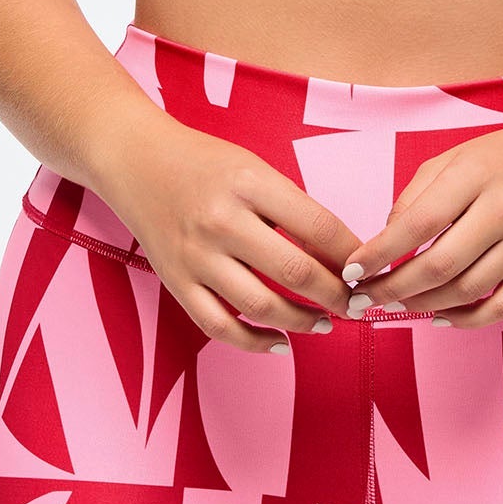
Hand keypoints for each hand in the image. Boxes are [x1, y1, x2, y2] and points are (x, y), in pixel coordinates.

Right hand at [95, 120, 362, 353]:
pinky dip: (254, 342)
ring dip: (302, 322)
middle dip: (336, 295)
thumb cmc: (204, 163)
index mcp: (249, 183)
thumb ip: (291, 208)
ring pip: (261, 306)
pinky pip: (219, 326)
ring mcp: (196, 256)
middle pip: (295, 271)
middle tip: (356, 304)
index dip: (351, 255)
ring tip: (325, 323)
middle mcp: (222, 221)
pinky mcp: (176, 282)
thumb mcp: (254, 169)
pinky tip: (280, 343)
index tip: (367, 269)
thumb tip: (340, 256)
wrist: (135, 160)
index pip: (318, 226)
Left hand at [341, 112, 502, 326]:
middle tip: (363, 299)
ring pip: (466, 291)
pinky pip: (501, 307)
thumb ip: (415, 196)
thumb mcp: (453, 158)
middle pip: (439, 265)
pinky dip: (466, 320)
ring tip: (395, 305)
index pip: (418, 223)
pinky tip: (439, 318)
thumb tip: (384, 242)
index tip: (352, 269)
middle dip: (393, 289)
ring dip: (422, 306)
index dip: (380, 253)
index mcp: (475, 176)